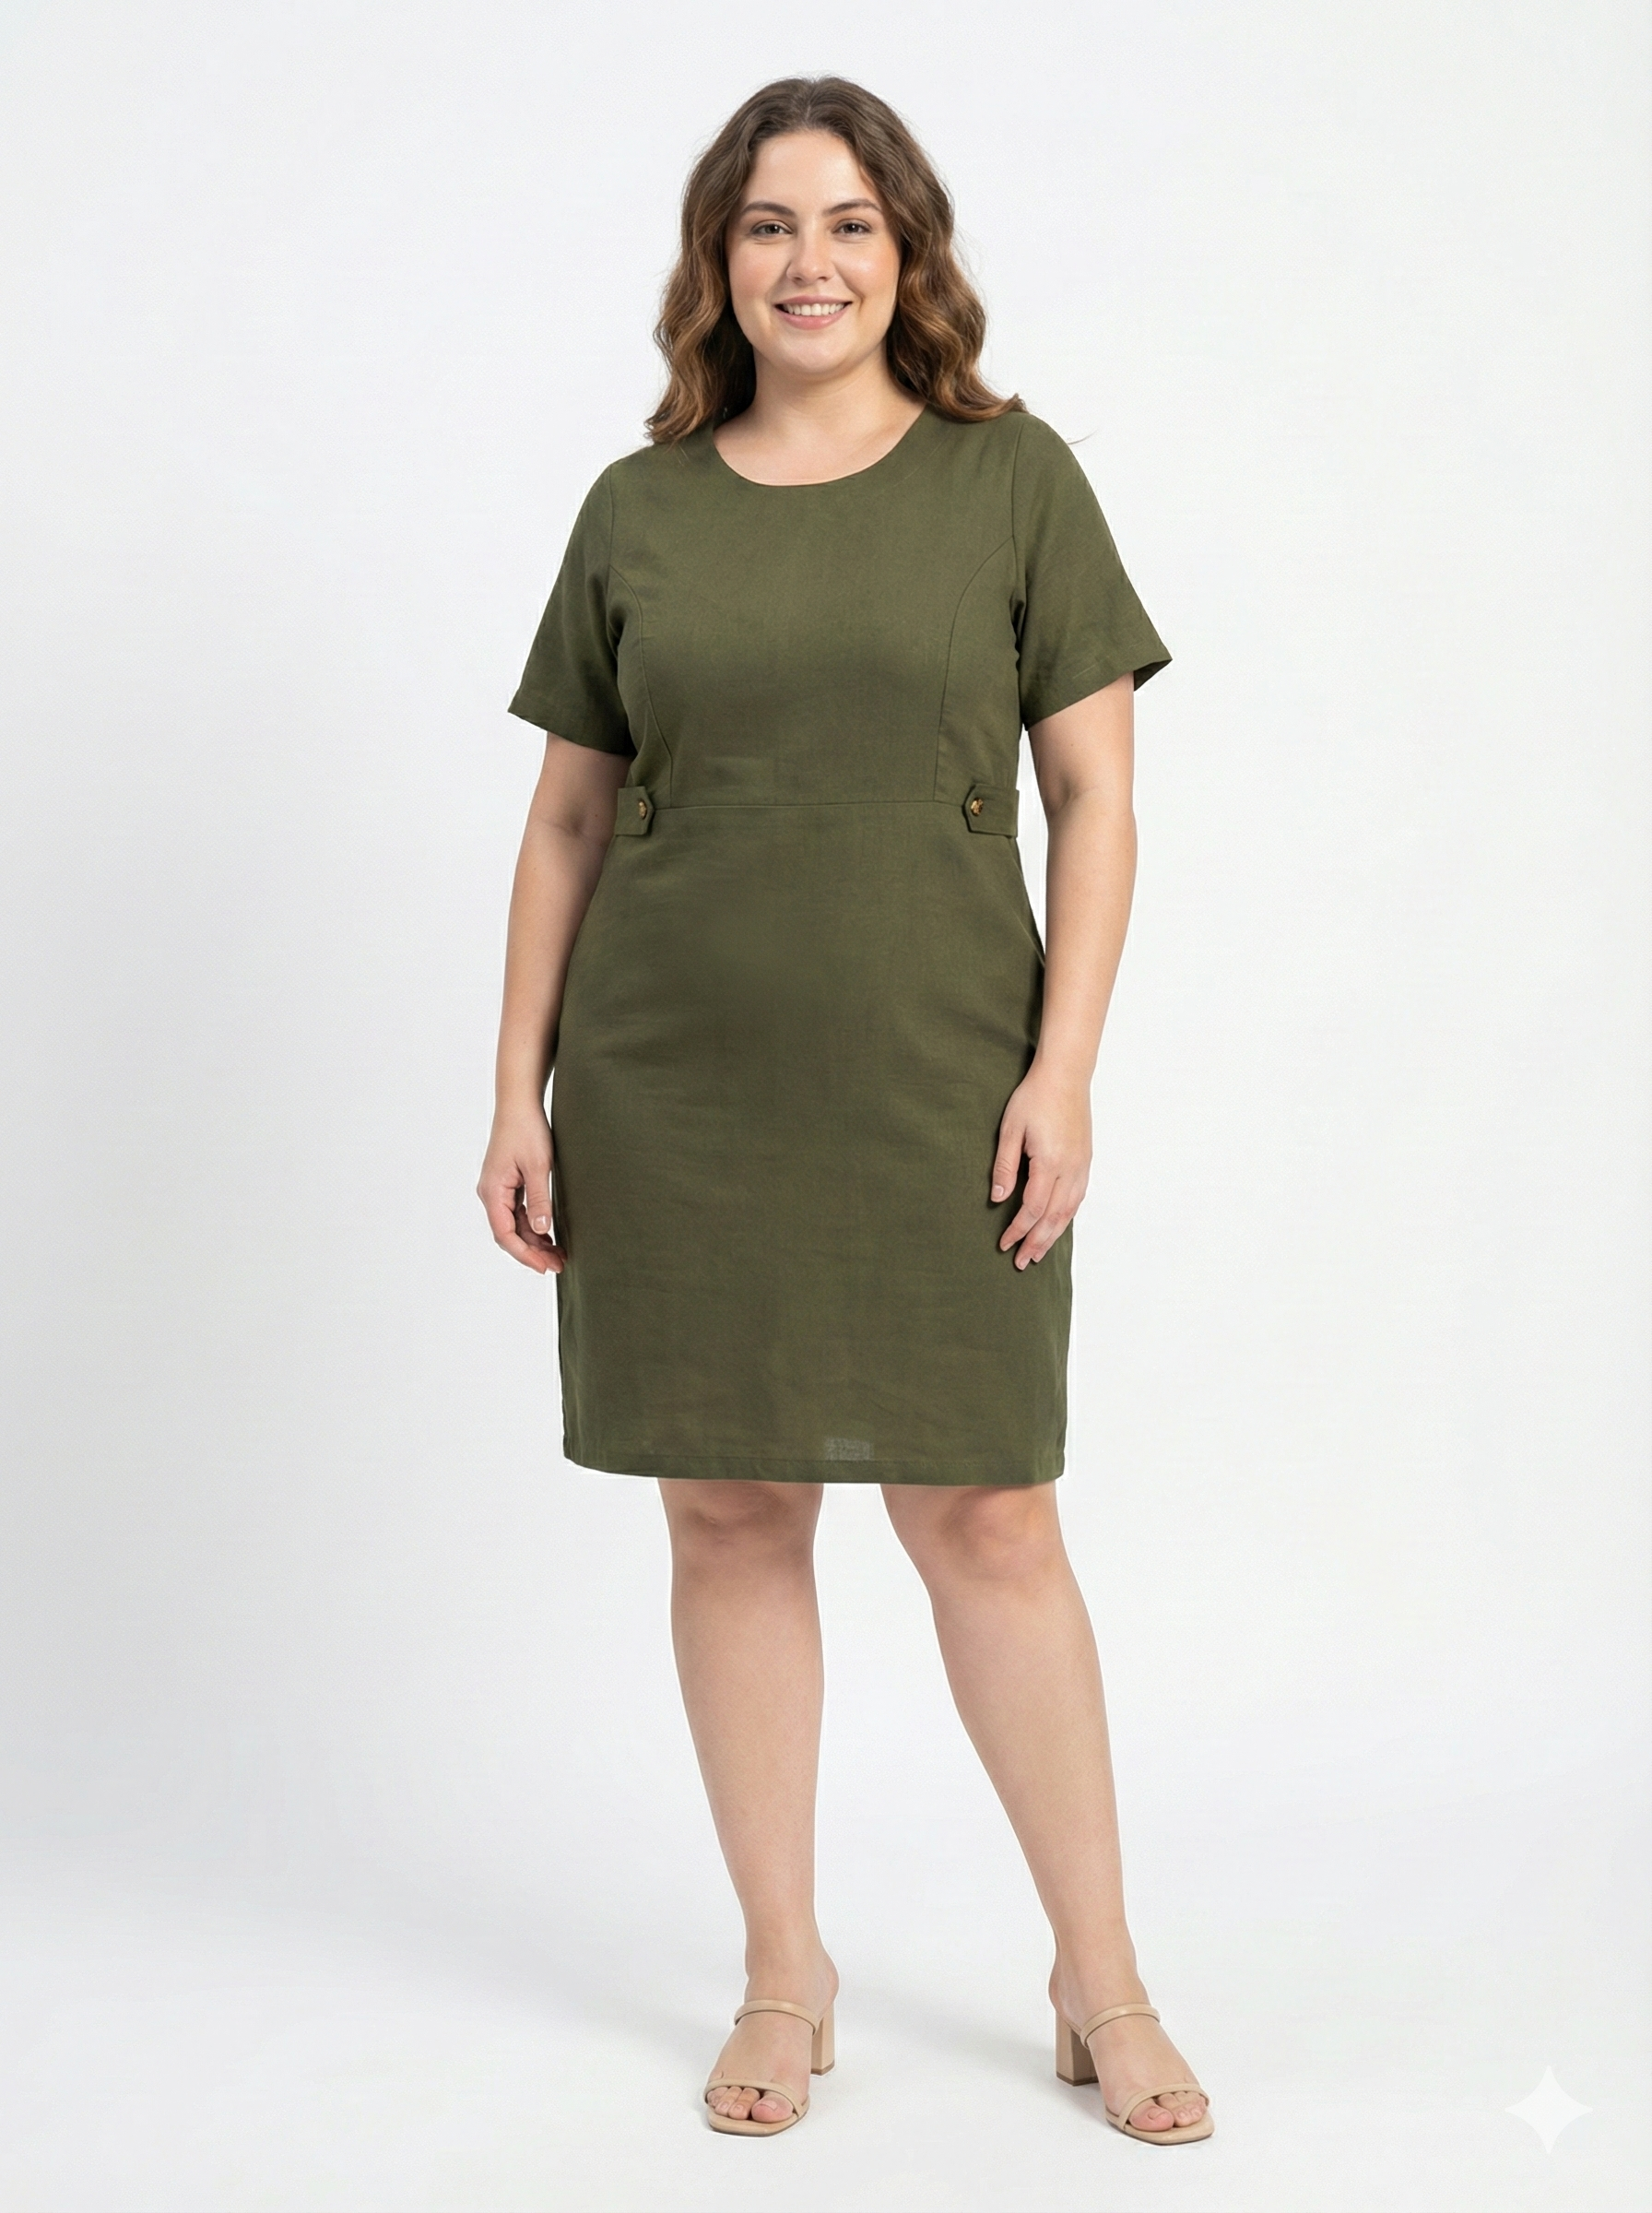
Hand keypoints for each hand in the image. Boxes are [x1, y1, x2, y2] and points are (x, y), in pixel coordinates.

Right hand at [478, 1108, 562, 1272]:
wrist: (519, 1104)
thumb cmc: (527, 1130)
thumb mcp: (538, 1166)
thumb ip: (540, 1200)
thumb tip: (541, 1231)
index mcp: (493, 1191)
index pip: (505, 1234)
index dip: (525, 1254)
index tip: (544, 1267)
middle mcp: (491, 1193)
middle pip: (509, 1233)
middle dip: (532, 1252)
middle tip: (558, 1265)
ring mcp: (498, 1189)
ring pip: (514, 1225)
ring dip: (534, 1241)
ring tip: (558, 1254)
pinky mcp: (507, 1184)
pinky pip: (517, 1212)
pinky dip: (533, 1226)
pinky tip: (549, 1235)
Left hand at [990, 1064, 1091, 1268]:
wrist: (1065, 1076)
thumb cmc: (1034, 1098)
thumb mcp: (1010, 1129)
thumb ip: (1004, 1166)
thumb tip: (997, 1198)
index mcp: (1050, 1163)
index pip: (1032, 1209)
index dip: (1017, 1230)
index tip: (1004, 1244)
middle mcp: (1070, 1169)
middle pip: (1053, 1218)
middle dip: (1037, 1242)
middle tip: (1022, 1262)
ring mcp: (1081, 1166)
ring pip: (1068, 1212)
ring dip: (1053, 1235)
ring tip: (1039, 1253)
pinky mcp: (1085, 1161)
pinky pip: (1077, 1198)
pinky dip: (1066, 1217)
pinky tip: (1057, 1225)